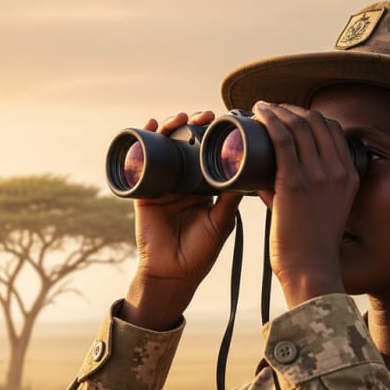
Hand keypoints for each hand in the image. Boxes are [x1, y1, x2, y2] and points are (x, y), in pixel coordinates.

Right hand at [120, 111, 241, 329]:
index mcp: (204, 187)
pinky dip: (143, 141)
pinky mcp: (144, 190)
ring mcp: (164, 184)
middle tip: (206, 115)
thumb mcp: (221, 221)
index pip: (208, 153)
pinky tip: (150, 126)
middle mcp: (184, 181)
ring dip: (171, 127)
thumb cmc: (200, 252)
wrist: (172, 273)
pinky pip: (142, 161)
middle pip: (187, 144)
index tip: (225, 121)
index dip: (215, 135)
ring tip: (181, 118)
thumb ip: (231, 198)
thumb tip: (248, 172)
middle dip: (194, 125)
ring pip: (166, 147)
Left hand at [253, 101, 360, 306]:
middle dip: (292, 110)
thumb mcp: (319, 210)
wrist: (310, 269)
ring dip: (278, 110)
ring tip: (262, 109)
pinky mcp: (294, 182)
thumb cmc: (309, 246)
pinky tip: (259, 111)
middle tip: (272, 110)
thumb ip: (297, 190)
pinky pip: (282, 139)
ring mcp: (317, 175)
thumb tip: (265, 177)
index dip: (310, 117)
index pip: (333, 131)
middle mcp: (337, 170)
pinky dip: (270, 120)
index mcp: (349, 176)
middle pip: (316, 122)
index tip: (290, 116)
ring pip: (299, 125)